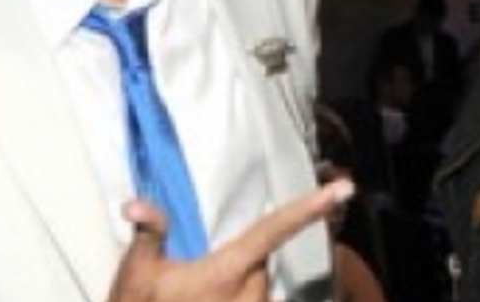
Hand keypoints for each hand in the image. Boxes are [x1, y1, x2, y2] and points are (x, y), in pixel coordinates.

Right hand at [107, 178, 354, 301]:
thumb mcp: (136, 275)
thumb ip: (149, 234)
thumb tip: (135, 204)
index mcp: (228, 272)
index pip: (273, 229)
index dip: (309, 208)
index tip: (345, 189)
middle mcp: (252, 295)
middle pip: (258, 265)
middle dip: (237, 266)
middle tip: (194, 283)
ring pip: (257, 291)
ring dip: (234, 293)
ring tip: (198, 301)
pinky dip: (237, 300)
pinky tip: (209, 300)